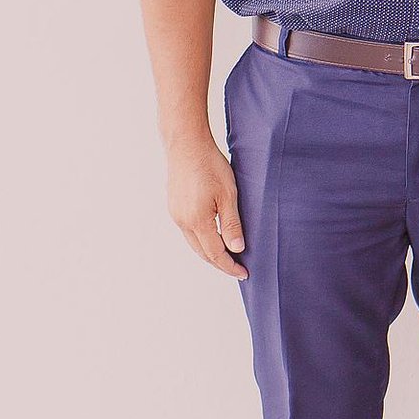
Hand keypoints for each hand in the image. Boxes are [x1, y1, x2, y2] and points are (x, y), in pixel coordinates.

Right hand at [166, 133, 246, 277]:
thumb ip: (232, 224)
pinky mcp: (174, 207)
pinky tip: (212, 238)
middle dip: (220, 263)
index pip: (215, 253)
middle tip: (237, 269)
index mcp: (197, 221)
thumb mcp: (228, 195)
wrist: (186, 145)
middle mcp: (182, 221)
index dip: (230, 266)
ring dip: (210, 253)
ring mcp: (176, 214)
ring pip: (194, 243)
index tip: (244, 273)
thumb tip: (237, 249)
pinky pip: (189, 232)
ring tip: (227, 257)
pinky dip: (202, 240)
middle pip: (202, 253)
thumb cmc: (210, 165)